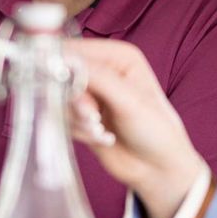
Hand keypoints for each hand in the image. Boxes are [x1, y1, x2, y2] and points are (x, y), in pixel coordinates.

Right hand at [67, 39, 203, 217]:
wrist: (157, 168)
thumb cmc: (155, 130)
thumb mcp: (129, 101)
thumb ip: (97, 78)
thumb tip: (65, 60)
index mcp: (117, 56)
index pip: (74, 49)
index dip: (60, 66)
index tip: (59, 86)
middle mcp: (102, 70)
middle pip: (61, 75)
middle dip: (74, 101)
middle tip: (93, 118)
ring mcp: (90, 94)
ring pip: (58, 99)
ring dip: (78, 120)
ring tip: (102, 131)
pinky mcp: (81, 115)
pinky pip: (61, 118)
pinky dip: (78, 131)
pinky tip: (101, 138)